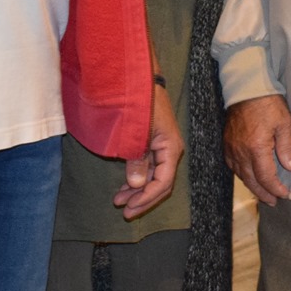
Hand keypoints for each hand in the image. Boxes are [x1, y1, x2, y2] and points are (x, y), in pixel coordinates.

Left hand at [113, 83, 183, 217]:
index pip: (163, 182)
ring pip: (153, 177)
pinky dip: (136, 177)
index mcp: (171, 148)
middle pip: (160, 183)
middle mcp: (169, 150)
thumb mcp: (138, 133)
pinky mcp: (152, 143)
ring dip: (137, 190)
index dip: (147, 197)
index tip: (130, 207)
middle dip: (143, 199)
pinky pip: (147, 167)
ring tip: (119, 201)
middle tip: (124, 212)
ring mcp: (161, 147)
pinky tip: (124, 186)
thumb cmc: (142, 102)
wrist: (140, 78)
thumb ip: (138, 159)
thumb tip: (138, 183)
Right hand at [223, 94, 290, 204]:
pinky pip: (232, 166)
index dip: (275, 188)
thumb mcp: (284, 123)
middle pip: (251, 181)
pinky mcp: (226, 144)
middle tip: (273, 201)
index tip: (285, 194)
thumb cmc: (267, 103)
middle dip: (263, 193)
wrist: (246, 89)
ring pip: (240, 175)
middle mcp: (241, 152)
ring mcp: (231, 149)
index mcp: (256, 148)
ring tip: (263, 192)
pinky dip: (242, 174)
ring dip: (252, 186)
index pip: (266, 177)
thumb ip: (287, 148)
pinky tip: (248, 176)